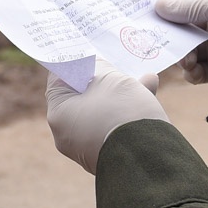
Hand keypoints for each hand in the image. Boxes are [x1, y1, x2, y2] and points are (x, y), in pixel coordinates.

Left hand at [46, 60, 167, 173]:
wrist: (148, 156)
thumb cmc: (122, 111)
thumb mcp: (110, 77)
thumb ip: (100, 68)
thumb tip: (99, 66)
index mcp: (59, 114)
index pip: (58, 80)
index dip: (73, 62)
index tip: (87, 52)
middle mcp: (67, 135)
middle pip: (81, 97)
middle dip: (101, 80)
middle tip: (115, 65)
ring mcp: (87, 148)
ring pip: (101, 112)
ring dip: (120, 95)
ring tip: (143, 79)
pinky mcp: (107, 156)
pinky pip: (113, 127)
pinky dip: (126, 113)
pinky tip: (149, 93)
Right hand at [154, 0, 207, 90]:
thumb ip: (192, 7)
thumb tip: (159, 5)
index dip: (166, 6)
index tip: (148, 15)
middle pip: (182, 27)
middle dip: (171, 35)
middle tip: (158, 42)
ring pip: (187, 50)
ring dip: (182, 56)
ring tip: (188, 60)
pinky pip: (198, 72)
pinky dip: (192, 73)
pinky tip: (195, 72)